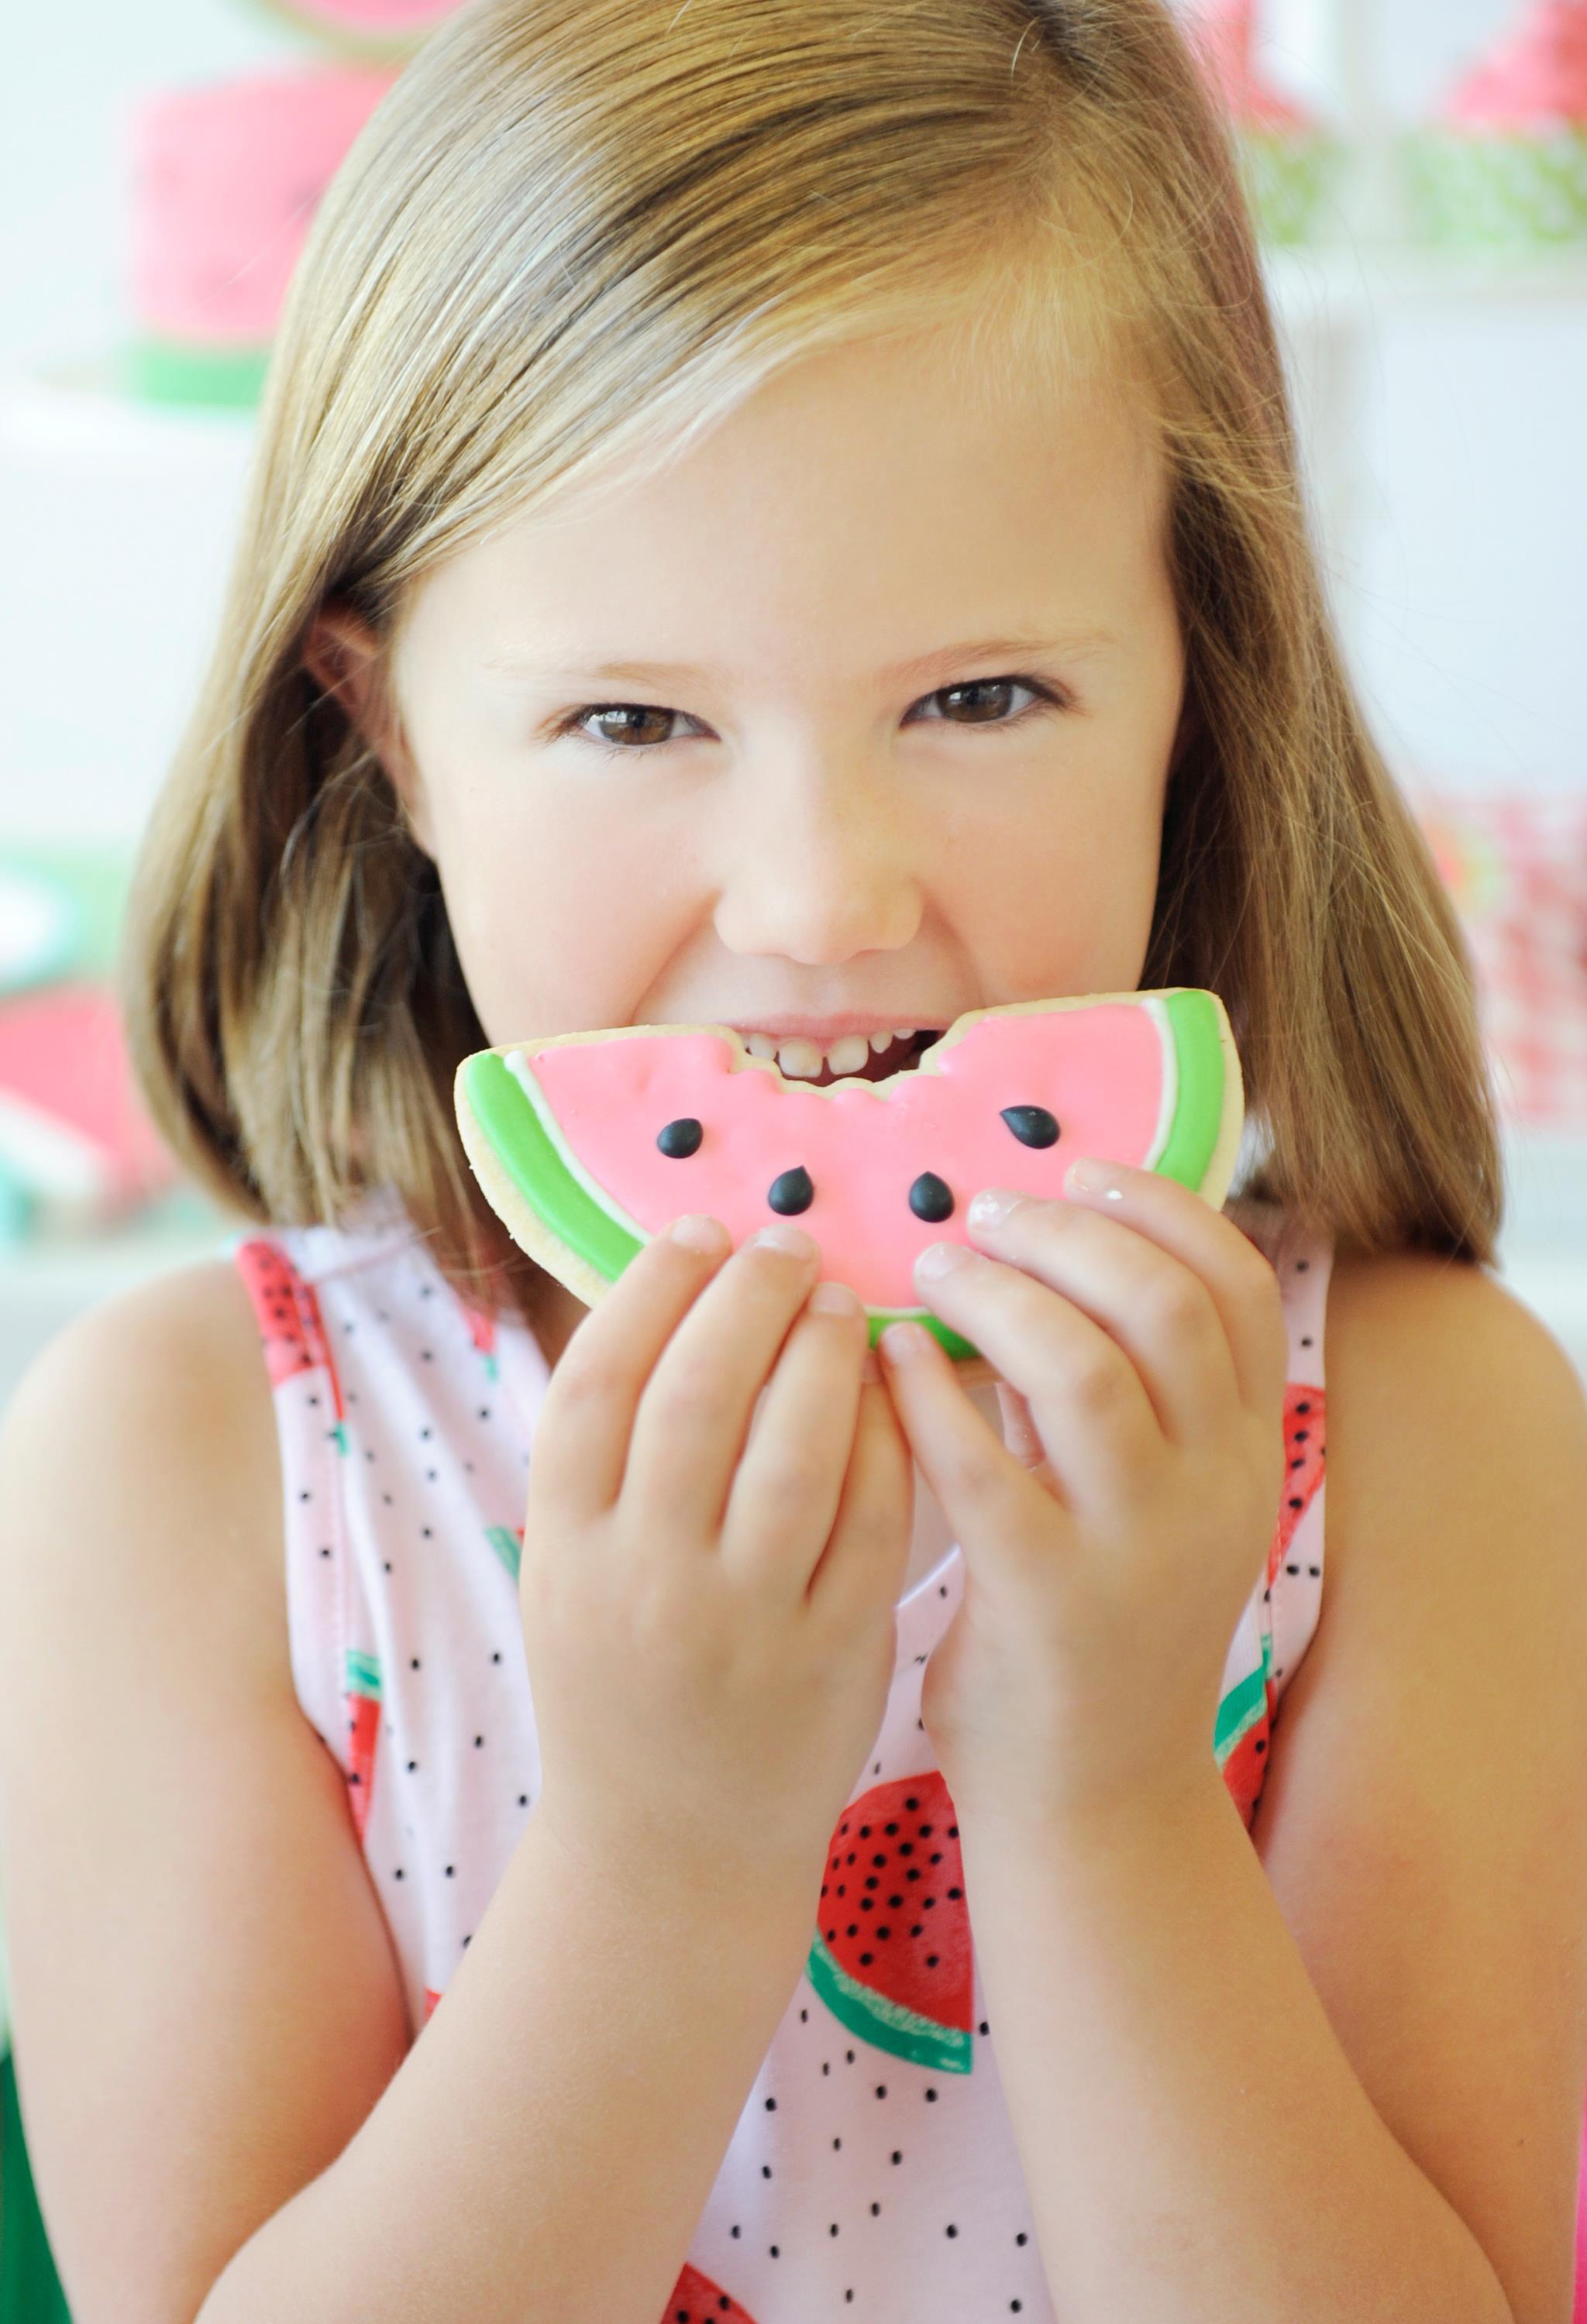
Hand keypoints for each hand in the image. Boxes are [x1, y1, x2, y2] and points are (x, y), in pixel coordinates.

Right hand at [520, 1216, 913, 1888]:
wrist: (667, 1853)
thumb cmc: (621, 1687)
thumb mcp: (570, 1575)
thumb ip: (606, 1460)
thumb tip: (672, 1298)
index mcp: (565, 1547)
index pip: (600, 1378)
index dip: (652, 1287)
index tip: (699, 1232)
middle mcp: (644, 1577)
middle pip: (699, 1391)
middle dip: (751, 1294)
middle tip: (789, 1246)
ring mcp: (743, 1620)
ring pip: (797, 1444)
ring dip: (827, 1353)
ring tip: (841, 1305)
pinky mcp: (833, 1652)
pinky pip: (872, 1515)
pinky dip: (885, 1438)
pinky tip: (888, 1392)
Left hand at [877, 1160, 1289, 1832]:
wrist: (1094, 1798)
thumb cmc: (1097, 1622)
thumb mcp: (1149, 1498)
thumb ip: (1117, 1388)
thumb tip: (1039, 1249)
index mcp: (1246, 1450)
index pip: (1236, 1285)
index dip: (1157, 1208)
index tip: (1077, 1169)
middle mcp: (1215, 1489)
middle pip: (1165, 1306)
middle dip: (1065, 1235)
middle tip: (980, 1214)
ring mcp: (1138, 1547)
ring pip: (1085, 1369)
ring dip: (997, 1296)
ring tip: (931, 1267)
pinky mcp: (1047, 1600)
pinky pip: (983, 1467)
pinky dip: (929, 1392)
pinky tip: (888, 1355)